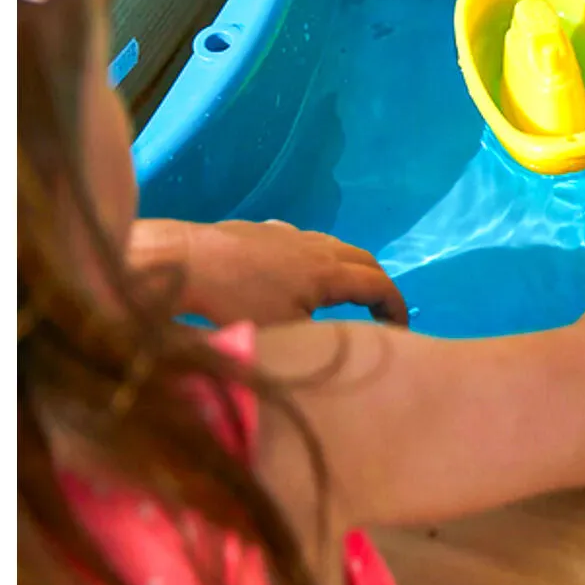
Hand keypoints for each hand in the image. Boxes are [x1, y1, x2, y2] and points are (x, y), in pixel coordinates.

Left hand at [129, 219, 407, 326]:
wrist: (183, 260)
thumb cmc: (234, 301)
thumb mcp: (283, 332)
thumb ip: (316, 339)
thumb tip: (335, 353)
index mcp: (329, 273)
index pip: (379, 286)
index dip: (396, 308)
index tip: (401, 330)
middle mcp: (317, 247)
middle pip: (364, 260)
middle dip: (379, 285)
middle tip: (380, 312)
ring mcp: (290, 234)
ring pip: (336, 246)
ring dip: (350, 269)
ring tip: (344, 293)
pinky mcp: (263, 230)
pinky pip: (306, 241)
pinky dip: (319, 258)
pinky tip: (298, 273)